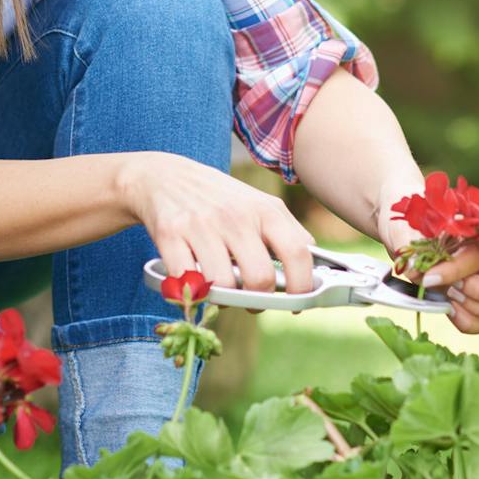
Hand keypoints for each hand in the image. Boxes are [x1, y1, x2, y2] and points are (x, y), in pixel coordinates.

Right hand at [117, 151, 317, 307]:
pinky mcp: (170, 234)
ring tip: (220, 289)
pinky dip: (192, 291)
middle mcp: (236, 216)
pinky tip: (194, 281)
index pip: (297, 253)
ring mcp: (202, 225)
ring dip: (223, 298)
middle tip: (251, 300)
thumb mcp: (259, 204)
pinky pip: (187, 281)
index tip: (297, 302)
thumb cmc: (219, 199)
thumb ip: (288, 231)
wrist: (164, 176)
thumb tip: (314, 262)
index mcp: (265, 209)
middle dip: (258, 299)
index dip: (301, 285)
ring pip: (224, 286)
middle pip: (260, 278)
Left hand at [377, 190, 478, 335]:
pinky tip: (448, 308)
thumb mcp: (405, 230)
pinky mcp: (474, 304)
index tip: (428, 278)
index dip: (455, 271)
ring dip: (477, 309)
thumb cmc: (410, 225)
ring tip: (450, 297)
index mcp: (478, 234)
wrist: (405, 234)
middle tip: (452, 290)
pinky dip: (468, 322)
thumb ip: (410, 246)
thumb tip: (417, 270)